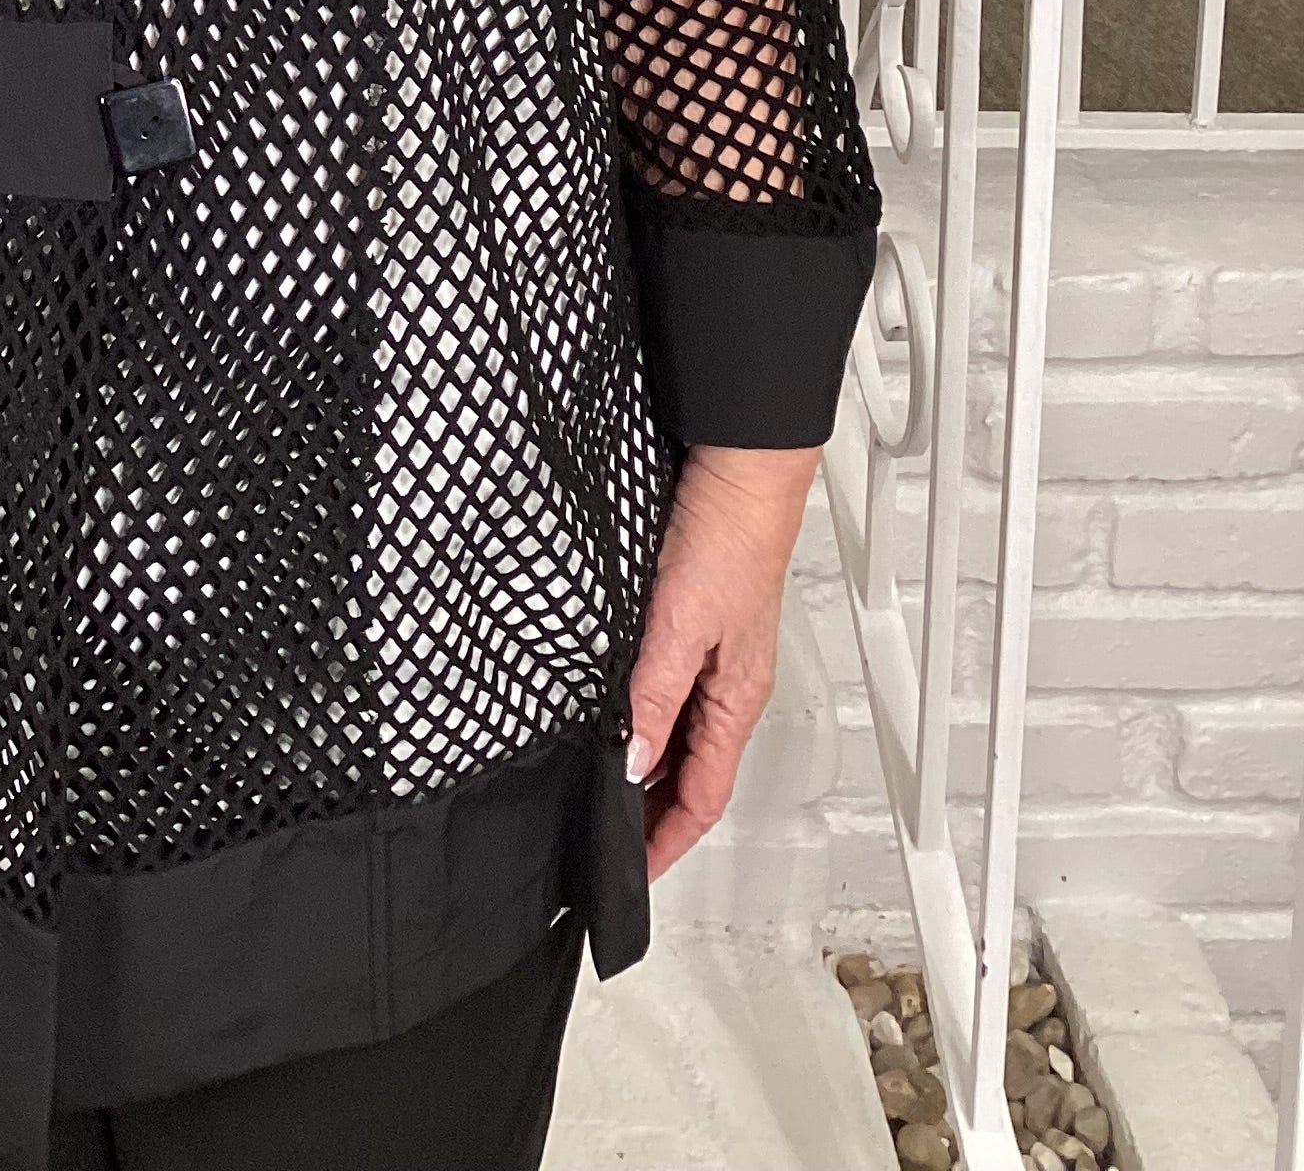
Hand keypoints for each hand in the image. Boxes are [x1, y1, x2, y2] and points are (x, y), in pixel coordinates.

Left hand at [626, 442, 817, 879]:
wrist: (738, 469)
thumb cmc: (728, 539)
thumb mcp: (678, 627)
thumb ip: (652, 697)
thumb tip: (630, 762)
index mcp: (735, 700)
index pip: (702, 798)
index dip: (666, 841)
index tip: (631, 872)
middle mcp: (728, 685)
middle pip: (692, 775)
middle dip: (654, 816)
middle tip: (608, 842)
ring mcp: (713, 655)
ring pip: (680, 735)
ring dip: (648, 767)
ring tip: (604, 789)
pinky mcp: (694, 623)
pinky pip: (670, 693)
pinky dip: (645, 718)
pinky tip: (617, 712)